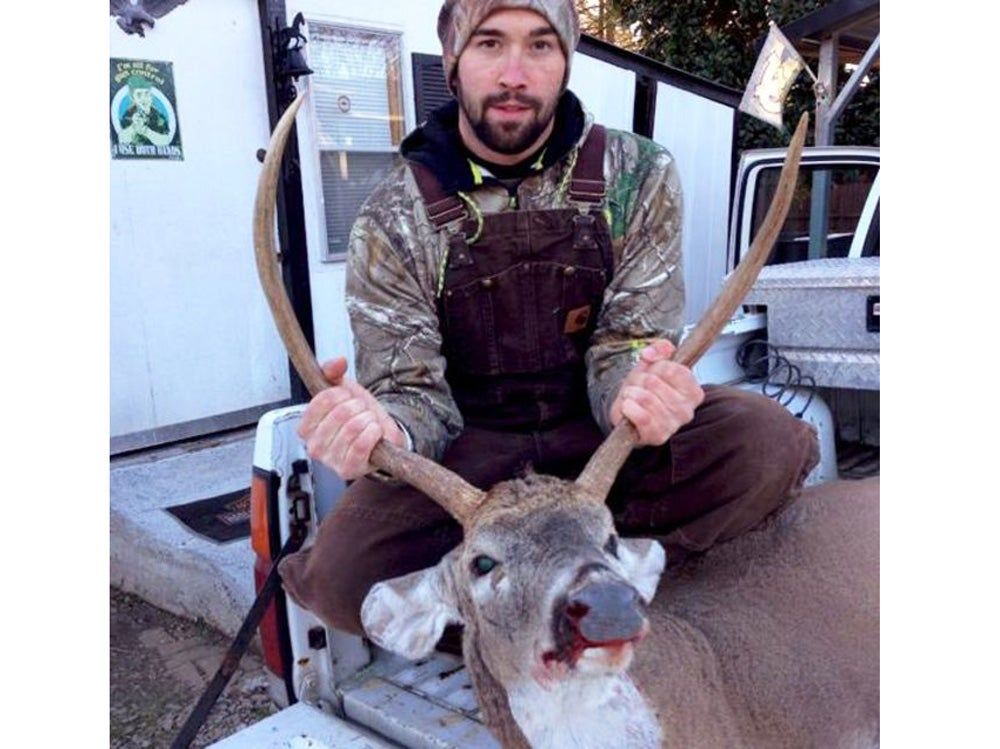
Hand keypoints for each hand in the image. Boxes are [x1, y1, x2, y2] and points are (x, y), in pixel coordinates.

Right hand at [297, 357, 404, 479]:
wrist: (379, 436)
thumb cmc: (358, 415)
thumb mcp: (344, 389)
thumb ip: (334, 372)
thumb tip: (338, 361)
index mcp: (306, 427)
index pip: (323, 399)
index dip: (343, 394)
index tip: (348, 398)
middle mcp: (313, 447)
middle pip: (341, 412)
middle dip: (359, 407)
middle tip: (362, 413)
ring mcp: (329, 461)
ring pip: (353, 428)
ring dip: (368, 420)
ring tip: (368, 423)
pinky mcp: (347, 471)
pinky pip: (361, 446)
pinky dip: (373, 434)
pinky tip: (374, 433)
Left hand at [609, 339, 704, 445]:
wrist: (629, 411)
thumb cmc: (646, 388)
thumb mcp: (654, 363)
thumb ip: (660, 349)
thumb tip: (650, 353)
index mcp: (693, 392)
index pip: (674, 370)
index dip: (656, 366)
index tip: (651, 370)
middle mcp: (688, 411)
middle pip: (655, 382)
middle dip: (639, 380)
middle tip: (637, 385)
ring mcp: (673, 425)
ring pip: (646, 398)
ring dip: (631, 393)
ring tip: (631, 395)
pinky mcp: (657, 436)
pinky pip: (642, 417)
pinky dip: (628, 407)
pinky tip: (628, 407)